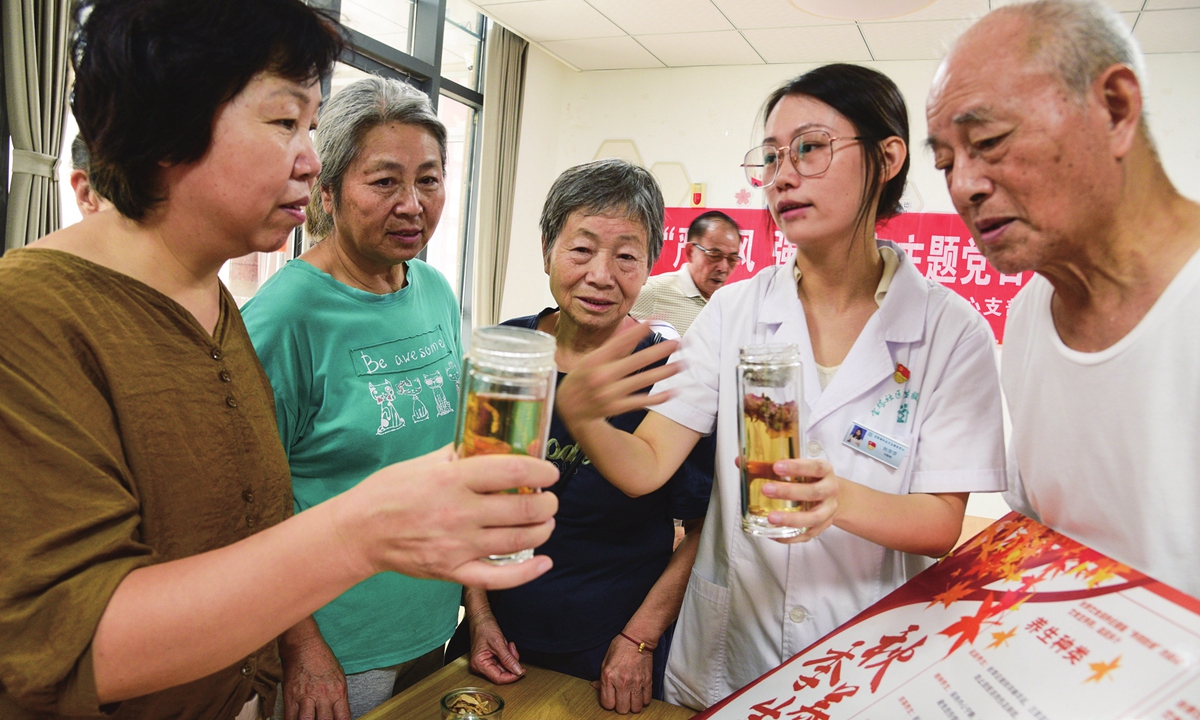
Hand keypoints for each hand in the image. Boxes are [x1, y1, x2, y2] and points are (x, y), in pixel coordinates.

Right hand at [279, 630, 348, 719]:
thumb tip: (339, 714)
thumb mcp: (339, 677)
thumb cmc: (322, 659)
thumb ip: (338, 697)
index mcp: (338, 692)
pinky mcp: (290, 697)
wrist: (304, 646)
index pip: (344, 718)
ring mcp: (306, 697)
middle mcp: (323, 696)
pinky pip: (290, 718)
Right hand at [330, 446, 559, 588]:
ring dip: (542, 529)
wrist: (359, 532)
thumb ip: (460, 453)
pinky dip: (527, 573)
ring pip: (518, 540)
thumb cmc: (389, 491)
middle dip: (547, 503)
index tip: (550, 471)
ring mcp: (457, 545)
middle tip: (549, 499)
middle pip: (522, 509)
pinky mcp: (453, 570)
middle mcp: (459, 512)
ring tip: (546, 521)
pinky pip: (498, 577)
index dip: (540, 470)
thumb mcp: (424, 461)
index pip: (511, 471)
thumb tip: (493, 443)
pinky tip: (544, 562)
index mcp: (452, 479)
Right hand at [467, 611, 524, 683]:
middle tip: (513, 649)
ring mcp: (485, 662)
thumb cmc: (484, 627)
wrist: (481, 617)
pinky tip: (506, 645)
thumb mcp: (498, 643)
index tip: (521, 671)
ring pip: (504, 666)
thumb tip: (517, 671)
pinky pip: (502, 661)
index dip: (512, 676)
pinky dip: (507, 654)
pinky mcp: (489, 658)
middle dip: (511, 662)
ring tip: (508, 645)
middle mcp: (480, 666)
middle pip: (502, 673)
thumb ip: (508, 659)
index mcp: (479, 664)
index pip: (498, 678)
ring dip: (510, 656)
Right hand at [555, 321, 679, 432]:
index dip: (640, 330)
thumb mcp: (590, 360)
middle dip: (660, 351)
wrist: (568, 410)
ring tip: (682, 364)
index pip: (621, 341)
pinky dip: (656, 398)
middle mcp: (602, 375)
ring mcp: (609, 393)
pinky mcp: (616, 408)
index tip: (657, 320)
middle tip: (678, 342)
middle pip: (636, 360)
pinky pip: (640, 402)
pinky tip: (672, 392)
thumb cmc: (581, 380)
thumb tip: (637, 332)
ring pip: (642, 381)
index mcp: (595, 360)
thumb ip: (612, 349)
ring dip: (664, 372)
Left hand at [593, 634, 653, 713]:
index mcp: (609, 677)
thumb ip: (601, 678)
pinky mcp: (647, 681)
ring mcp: (636, 683)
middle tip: (621, 699)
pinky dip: (643, 700)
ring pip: (635, 708)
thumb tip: (596, 687)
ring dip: (633, 705)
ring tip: (631, 698)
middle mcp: (622, 682)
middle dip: (621, 706)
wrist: (638, 639)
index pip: (607, 704)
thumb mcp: (605, 661)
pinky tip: (639, 694)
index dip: (608, 703)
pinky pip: (646, 700)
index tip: (611, 698)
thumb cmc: (620, 647)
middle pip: (622, 709)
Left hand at [761, 458, 839, 543]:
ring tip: (771, 518)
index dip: (797, 467)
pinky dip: (790, 536)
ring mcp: (828, 511)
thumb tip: (740, 462)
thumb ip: (770, 464)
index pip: (816, 467)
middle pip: (814, 492)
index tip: (776, 467)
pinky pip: (807, 535)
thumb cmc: (809, 479)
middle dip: (789, 492)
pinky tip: (773, 533)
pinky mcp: (822, 527)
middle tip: (766, 490)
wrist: (830, 496)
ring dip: (791, 518)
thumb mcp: (797, 467)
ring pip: (813, 517)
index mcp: (825, 472)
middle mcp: (830, 490)